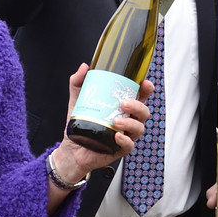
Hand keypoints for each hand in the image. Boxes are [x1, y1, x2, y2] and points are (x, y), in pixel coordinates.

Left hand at [52, 67, 150, 182]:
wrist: (71, 147)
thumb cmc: (80, 122)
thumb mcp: (77, 99)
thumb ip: (79, 82)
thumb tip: (85, 67)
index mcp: (122, 107)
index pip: (140, 97)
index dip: (146, 89)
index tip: (145, 83)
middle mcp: (127, 120)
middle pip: (144, 112)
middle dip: (138, 106)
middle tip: (123, 103)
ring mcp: (125, 135)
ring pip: (139, 128)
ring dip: (131, 123)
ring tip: (116, 121)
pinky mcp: (120, 149)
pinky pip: (129, 145)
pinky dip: (125, 140)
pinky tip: (117, 136)